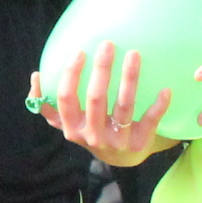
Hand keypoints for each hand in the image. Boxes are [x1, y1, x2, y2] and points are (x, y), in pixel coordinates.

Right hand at [36, 42, 174, 167]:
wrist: (121, 158)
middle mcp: (92, 135)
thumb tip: (36, 76)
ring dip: (130, 78)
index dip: (71, 75)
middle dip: (102, 69)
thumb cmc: (92, 130)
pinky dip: (158, 106)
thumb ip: (50, 104)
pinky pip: (150, 121)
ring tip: (134, 54)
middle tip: (108, 44)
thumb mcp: (68, 122)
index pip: (66, 98)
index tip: (80, 51)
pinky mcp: (139, 143)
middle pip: (96, 99)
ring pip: (124, 106)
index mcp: (71, 128)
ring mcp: (116, 141)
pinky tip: (165, 89)